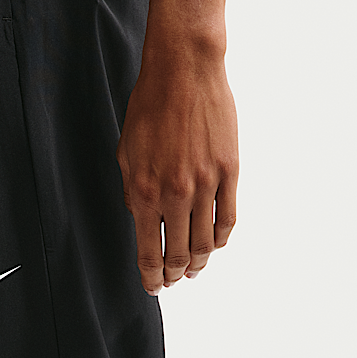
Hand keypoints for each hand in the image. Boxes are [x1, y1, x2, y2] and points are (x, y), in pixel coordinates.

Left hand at [116, 14, 238, 295]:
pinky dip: (220, 238)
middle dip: (174, 274)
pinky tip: (214, 243)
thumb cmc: (149, 108)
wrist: (184, 71)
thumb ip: (135, 194)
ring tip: (193, 267)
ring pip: (205, 243)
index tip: (154, 287)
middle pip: (179, 254)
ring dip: (199, 262)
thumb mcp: (126, 155)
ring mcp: (206, 184)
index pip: (149, 253)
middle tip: (174, 279)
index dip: (152, 277)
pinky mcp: (230, 171)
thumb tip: (144, 223)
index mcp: (145, 192)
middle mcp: (176, 194)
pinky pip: (228, 219)